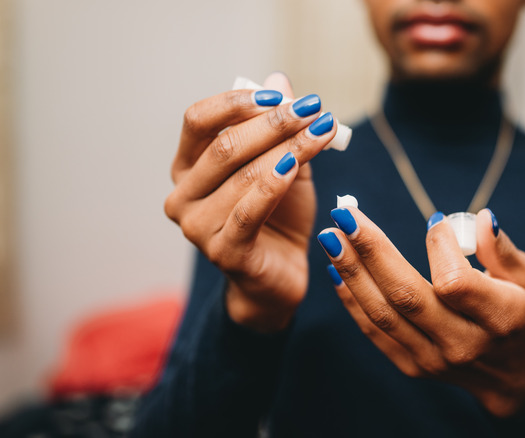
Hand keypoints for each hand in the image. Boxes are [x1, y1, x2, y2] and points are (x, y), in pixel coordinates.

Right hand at [164, 73, 337, 331]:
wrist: (282, 274)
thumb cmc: (278, 216)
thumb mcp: (281, 164)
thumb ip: (277, 128)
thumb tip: (279, 79)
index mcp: (187, 168)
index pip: (198, 120)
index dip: (238, 102)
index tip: (282, 96)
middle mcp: (182, 196)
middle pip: (224, 146)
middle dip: (274, 123)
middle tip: (313, 110)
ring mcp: (198, 228)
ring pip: (245, 175)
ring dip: (290, 149)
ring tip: (324, 131)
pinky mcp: (225, 252)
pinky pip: (251, 209)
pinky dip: (276, 182)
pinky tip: (298, 165)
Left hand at [319, 208, 524, 417]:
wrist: (513, 376)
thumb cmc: (521, 313)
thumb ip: (501, 250)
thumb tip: (481, 218)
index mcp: (500, 318)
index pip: (455, 283)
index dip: (440, 247)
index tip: (434, 219)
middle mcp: (463, 343)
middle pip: (407, 296)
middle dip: (371, 251)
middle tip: (345, 214)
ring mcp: (433, 359)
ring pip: (383, 314)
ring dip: (352, 272)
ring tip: (330, 236)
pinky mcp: (412, 366)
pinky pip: (375, 331)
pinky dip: (352, 299)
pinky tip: (335, 268)